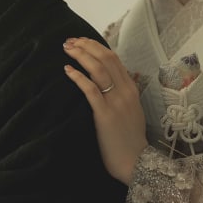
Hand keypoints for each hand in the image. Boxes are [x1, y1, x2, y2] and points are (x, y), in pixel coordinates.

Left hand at [63, 37, 147, 184]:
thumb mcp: (133, 110)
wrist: (136, 161)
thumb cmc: (130, 139)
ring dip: (81, 56)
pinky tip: (67, 71)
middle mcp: (125, 91)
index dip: (96, 46)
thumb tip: (116, 79)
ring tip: (67, 50)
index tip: (81, 41)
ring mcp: (116, 102)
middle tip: (70, 41)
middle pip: (105, 58)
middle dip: (86, 46)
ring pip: (98, 70)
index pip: (114, 58)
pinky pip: (90, 90)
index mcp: (132, 88)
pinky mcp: (105, 115)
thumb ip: (125, 93)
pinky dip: (78, 77)